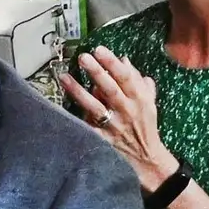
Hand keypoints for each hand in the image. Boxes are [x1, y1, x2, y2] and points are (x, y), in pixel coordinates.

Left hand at [63, 47, 176, 190]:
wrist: (147, 159)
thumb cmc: (146, 126)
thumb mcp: (148, 102)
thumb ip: (138, 80)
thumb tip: (124, 60)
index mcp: (139, 99)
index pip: (125, 77)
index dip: (112, 62)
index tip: (99, 49)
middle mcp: (126, 111)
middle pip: (109, 88)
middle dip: (96, 72)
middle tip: (82, 56)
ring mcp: (113, 126)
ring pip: (94, 106)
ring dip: (78, 91)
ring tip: (64, 77)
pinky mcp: (102, 140)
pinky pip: (87, 128)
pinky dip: (75, 119)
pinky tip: (60, 108)